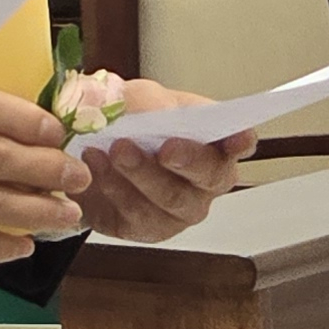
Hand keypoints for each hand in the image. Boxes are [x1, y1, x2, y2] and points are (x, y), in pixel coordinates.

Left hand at [71, 82, 251, 242]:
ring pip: (171, 198)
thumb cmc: (129, 124)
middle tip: (167, 149)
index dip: (241, 141)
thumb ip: (149, 101)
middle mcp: (205, 180)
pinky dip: (114, 186)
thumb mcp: (136, 100)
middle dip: (190, 160)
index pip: (239, 142)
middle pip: (211, 176)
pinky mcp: (147, 228)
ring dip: (143, 173)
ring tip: (116, 149)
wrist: (86, 154)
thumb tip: (157, 110)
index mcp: (213, 142)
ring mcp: (179, 209)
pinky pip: (136, 213)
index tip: (238, 139)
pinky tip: (96, 164)